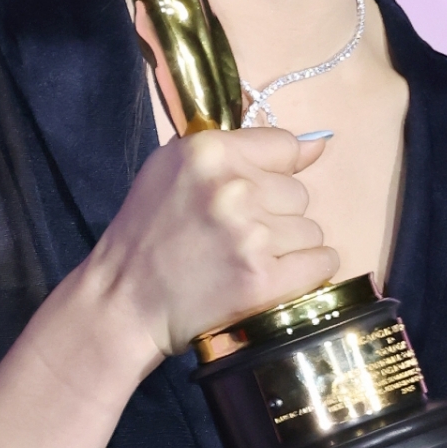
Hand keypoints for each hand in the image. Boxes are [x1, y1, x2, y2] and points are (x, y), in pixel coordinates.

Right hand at [86, 127, 336, 362]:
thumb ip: (237, 149)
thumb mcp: (171, 168)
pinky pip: (322, 263)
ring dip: (289, 247)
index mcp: (209, 152)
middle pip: (299, 193)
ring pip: (311, 230)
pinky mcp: (264, 280)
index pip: (285, 145)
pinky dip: (307, 272)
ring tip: (246, 260)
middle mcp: (234, 189)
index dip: (274, 172)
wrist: (124, 301)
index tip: (256, 194)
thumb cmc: (146, 233)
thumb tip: (315, 146)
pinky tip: (274, 278)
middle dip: (277, 214)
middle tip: (238, 236)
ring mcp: (251, 236)